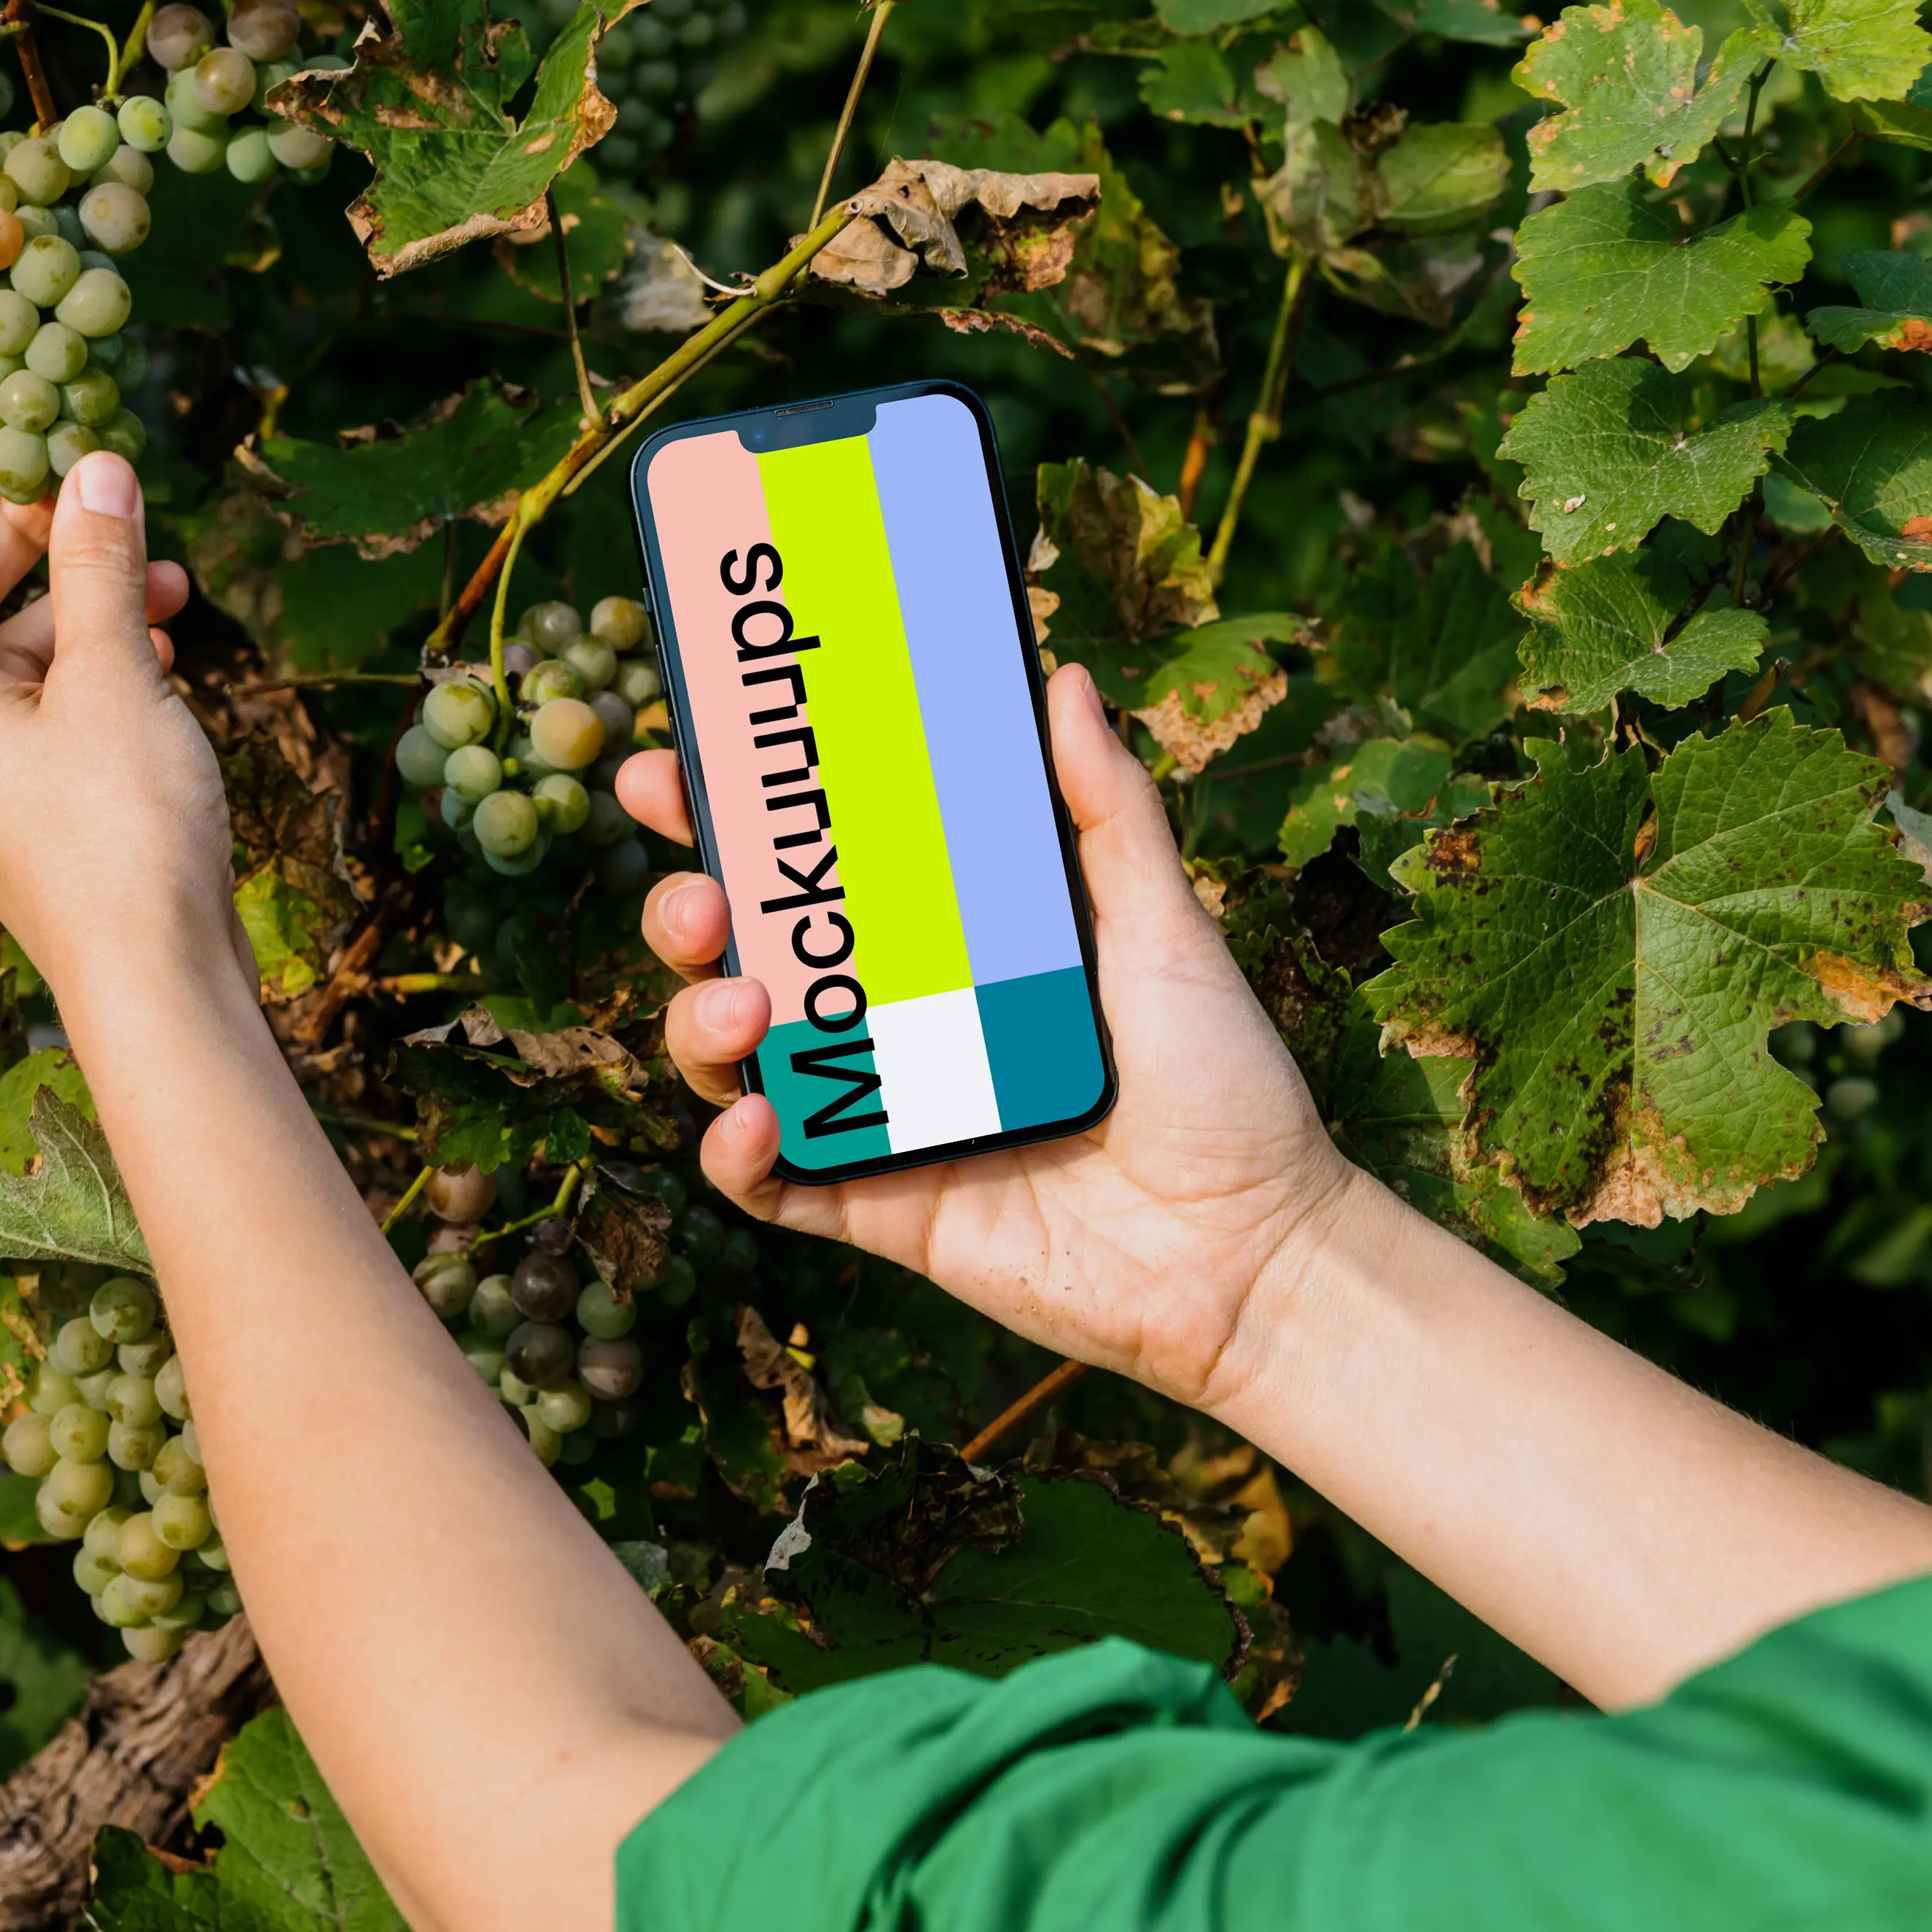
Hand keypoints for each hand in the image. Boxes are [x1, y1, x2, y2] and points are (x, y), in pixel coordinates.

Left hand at [0, 409, 224, 1007]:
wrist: (155, 978)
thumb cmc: (117, 827)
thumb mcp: (111, 671)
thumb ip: (98, 562)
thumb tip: (94, 468)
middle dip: (27, 533)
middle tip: (88, 476)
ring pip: (10, 652)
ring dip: (82, 598)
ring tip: (162, 567)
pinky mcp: (20, 809)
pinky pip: (41, 704)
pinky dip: (93, 660)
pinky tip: (160, 636)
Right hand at [619, 666, 1359, 1411]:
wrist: (1253, 1251)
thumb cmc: (1222, 1083)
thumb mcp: (1165, 928)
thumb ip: (1109, 810)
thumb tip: (1070, 680)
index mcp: (946, 942)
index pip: (816, 866)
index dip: (731, 815)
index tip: (678, 764)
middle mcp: (897, 1021)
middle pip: (746, 951)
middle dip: (688, 909)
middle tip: (701, 895)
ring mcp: (881, 1115)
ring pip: (735, 1057)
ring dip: (700, 1021)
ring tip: (743, 1000)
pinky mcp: (880, 1209)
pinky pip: (771, 1184)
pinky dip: (736, 1152)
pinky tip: (757, 1114)